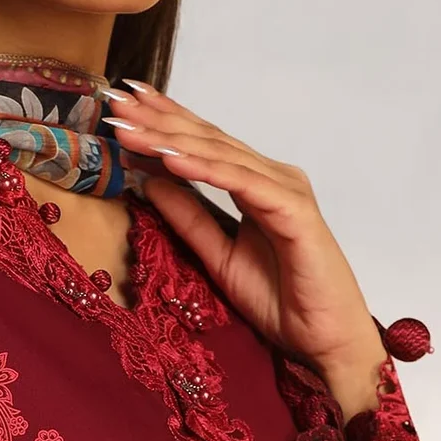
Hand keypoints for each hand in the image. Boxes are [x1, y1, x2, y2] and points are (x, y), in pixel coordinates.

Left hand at [105, 79, 385, 416]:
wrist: (325, 340)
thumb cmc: (283, 301)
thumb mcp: (218, 257)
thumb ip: (188, 218)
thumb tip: (150, 181)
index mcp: (255, 184)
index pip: (202, 144)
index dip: (163, 121)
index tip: (121, 104)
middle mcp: (271, 178)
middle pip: (207, 140)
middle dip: (158, 120)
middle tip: (115, 101)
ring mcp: (285, 190)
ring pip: (220, 155)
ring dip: (172, 139)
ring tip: (130, 127)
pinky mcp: (295, 211)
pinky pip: (243, 184)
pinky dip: (206, 170)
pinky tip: (171, 159)